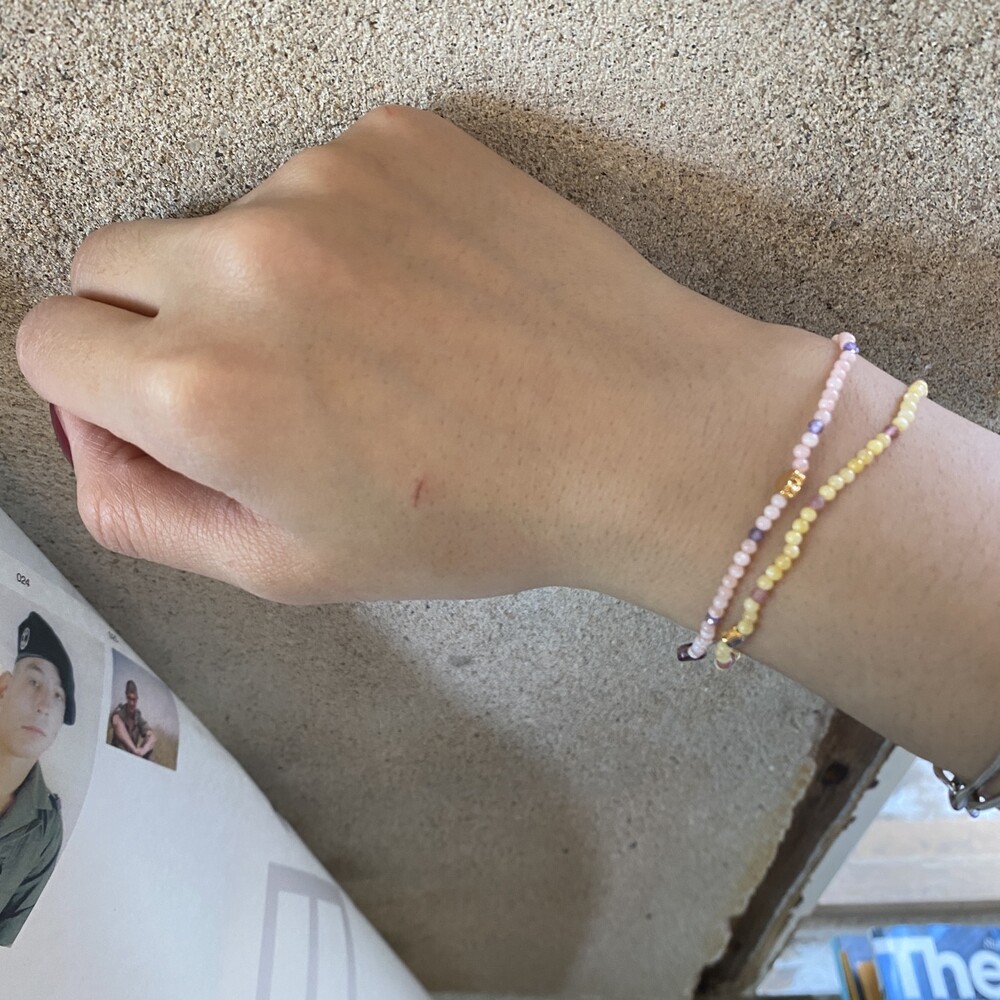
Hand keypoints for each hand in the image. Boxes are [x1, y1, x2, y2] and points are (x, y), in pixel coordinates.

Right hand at [16, 103, 709, 604]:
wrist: (638, 432)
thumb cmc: (479, 517)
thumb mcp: (293, 565)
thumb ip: (149, 511)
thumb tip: (92, 439)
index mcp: (201, 387)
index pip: (52, 344)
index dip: (99, 387)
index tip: (159, 407)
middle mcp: (241, 264)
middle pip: (109, 263)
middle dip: (156, 322)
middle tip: (264, 381)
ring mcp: (323, 184)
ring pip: (222, 221)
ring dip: (264, 279)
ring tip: (378, 346)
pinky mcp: (396, 140)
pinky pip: (318, 181)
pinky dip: (346, 234)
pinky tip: (424, 294)